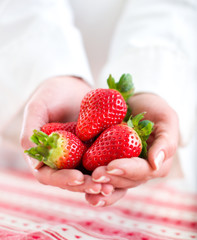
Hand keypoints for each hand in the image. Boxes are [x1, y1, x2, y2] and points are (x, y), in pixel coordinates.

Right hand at [20, 76, 109, 193]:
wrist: (72, 86)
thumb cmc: (51, 94)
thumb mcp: (37, 107)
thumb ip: (31, 132)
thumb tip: (35, 164)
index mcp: (45, 155)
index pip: (49, 175)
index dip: (62, 179)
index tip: (77, 177)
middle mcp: (63, 160)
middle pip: (72, 181)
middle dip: (86, 185)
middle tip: (100, 186)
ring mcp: (81, 156)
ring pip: (89, 175)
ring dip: (101, 182)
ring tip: (113, 185)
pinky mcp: (96, 149)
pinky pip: (104, 161)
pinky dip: (112, 169)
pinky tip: (124, 170)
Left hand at [89, 93, 178, 203]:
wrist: (136, 104)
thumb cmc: (155, 110)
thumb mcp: (166, 120)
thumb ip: (165, 142)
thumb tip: (155, 165)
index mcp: (156, 164)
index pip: (143, 171)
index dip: (127, 169)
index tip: (111, 165)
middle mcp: (139, 171)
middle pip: (125, 180)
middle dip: (110, 178)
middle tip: (95, 175)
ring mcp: (123, 169)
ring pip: (113, 183)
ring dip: (99, 186)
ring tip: (86, 184)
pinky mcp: (109, 163)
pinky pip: (103, 175)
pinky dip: (92, 183)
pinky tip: (80, 185)